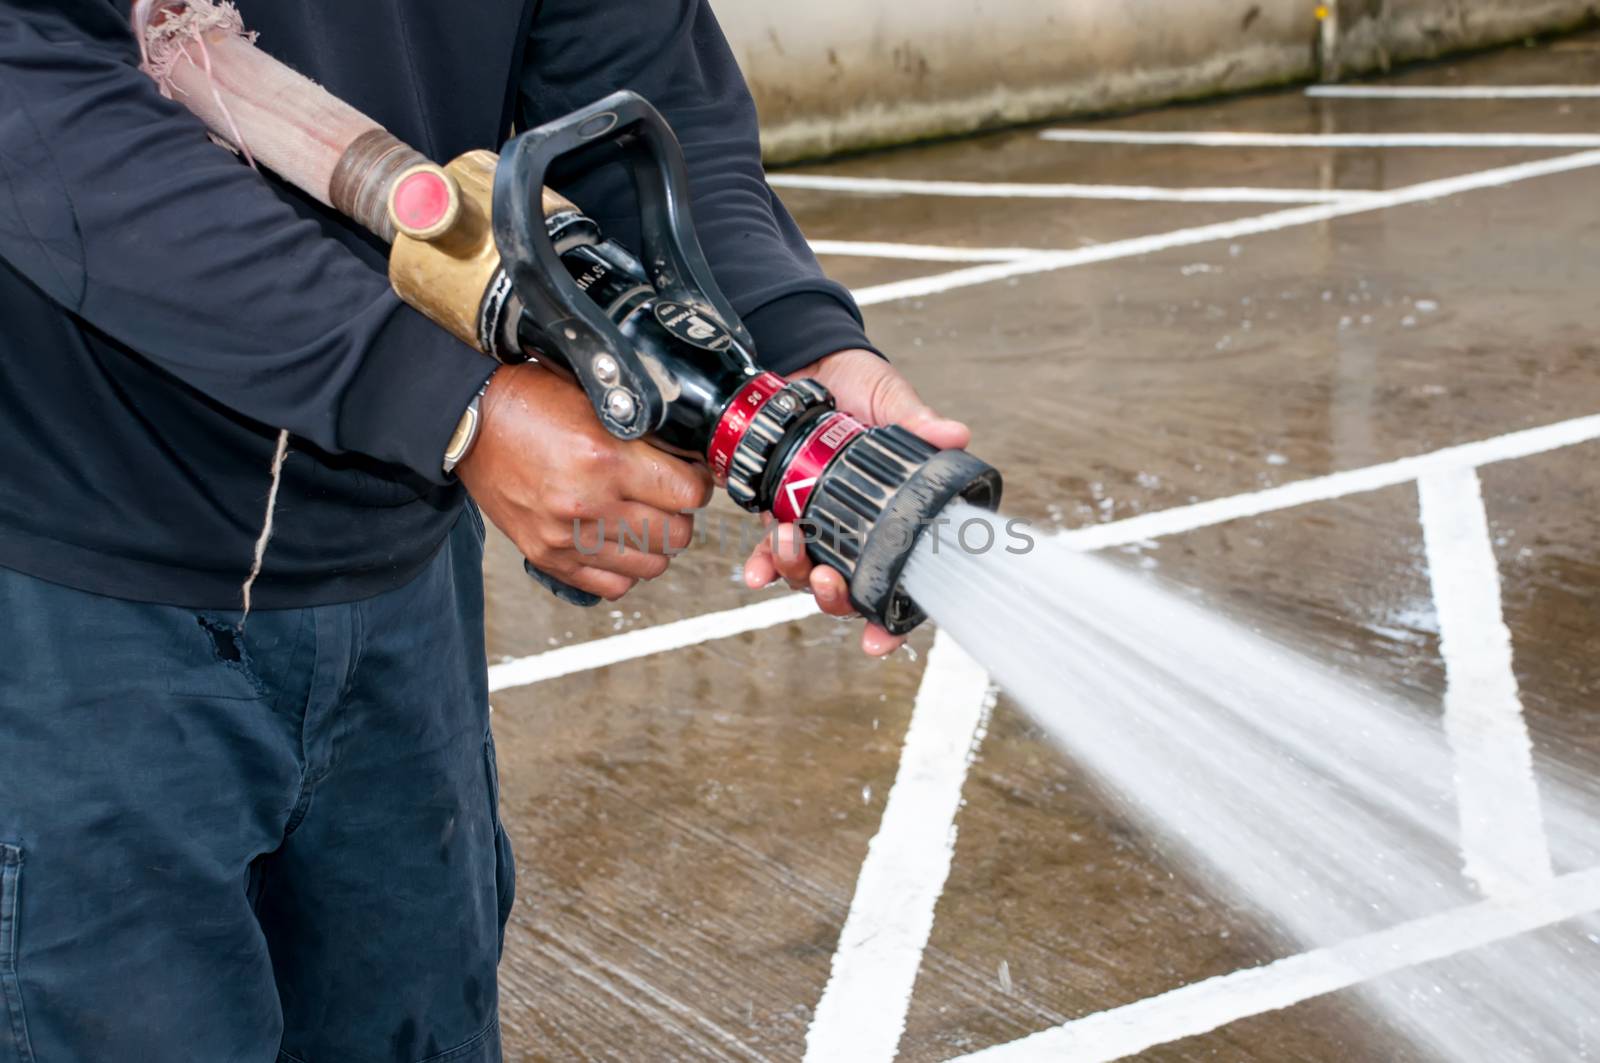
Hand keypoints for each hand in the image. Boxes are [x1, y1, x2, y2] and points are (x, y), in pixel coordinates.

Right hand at [458, 364, 712, 600]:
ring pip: (651, 565)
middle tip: (669, 497)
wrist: (469, 421)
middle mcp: (588, 504)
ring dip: (657, 544)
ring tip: (645, 520)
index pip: (687, 494)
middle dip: (681, 514)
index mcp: (604, 459)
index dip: (698, 483)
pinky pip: (612, 586)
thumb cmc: (531, 402)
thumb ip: (642, 430)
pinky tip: (620, 543)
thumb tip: (689, 453)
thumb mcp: (595, 399)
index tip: (691, 475)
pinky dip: (626, 569)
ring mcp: (566, 538)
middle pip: (676, 535)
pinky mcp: (548, 559)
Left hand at [742, 349, 969, 656]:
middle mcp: (856, 527)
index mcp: (894, 512)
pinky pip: (770, 550)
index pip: (900, 576)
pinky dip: (762, 564)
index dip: (891, 618)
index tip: (878, 641)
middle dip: (835, 598)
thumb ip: (915, 421)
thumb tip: (953, 434)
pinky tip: (754, 569)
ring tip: (789, 543)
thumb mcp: (889, 399)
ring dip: (795, 573)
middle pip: (849, 587)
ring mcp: (817, 522)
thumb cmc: (858, 382)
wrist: (806, 360)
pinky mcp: (781, 509)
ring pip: (806, 573)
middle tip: (827, 581)